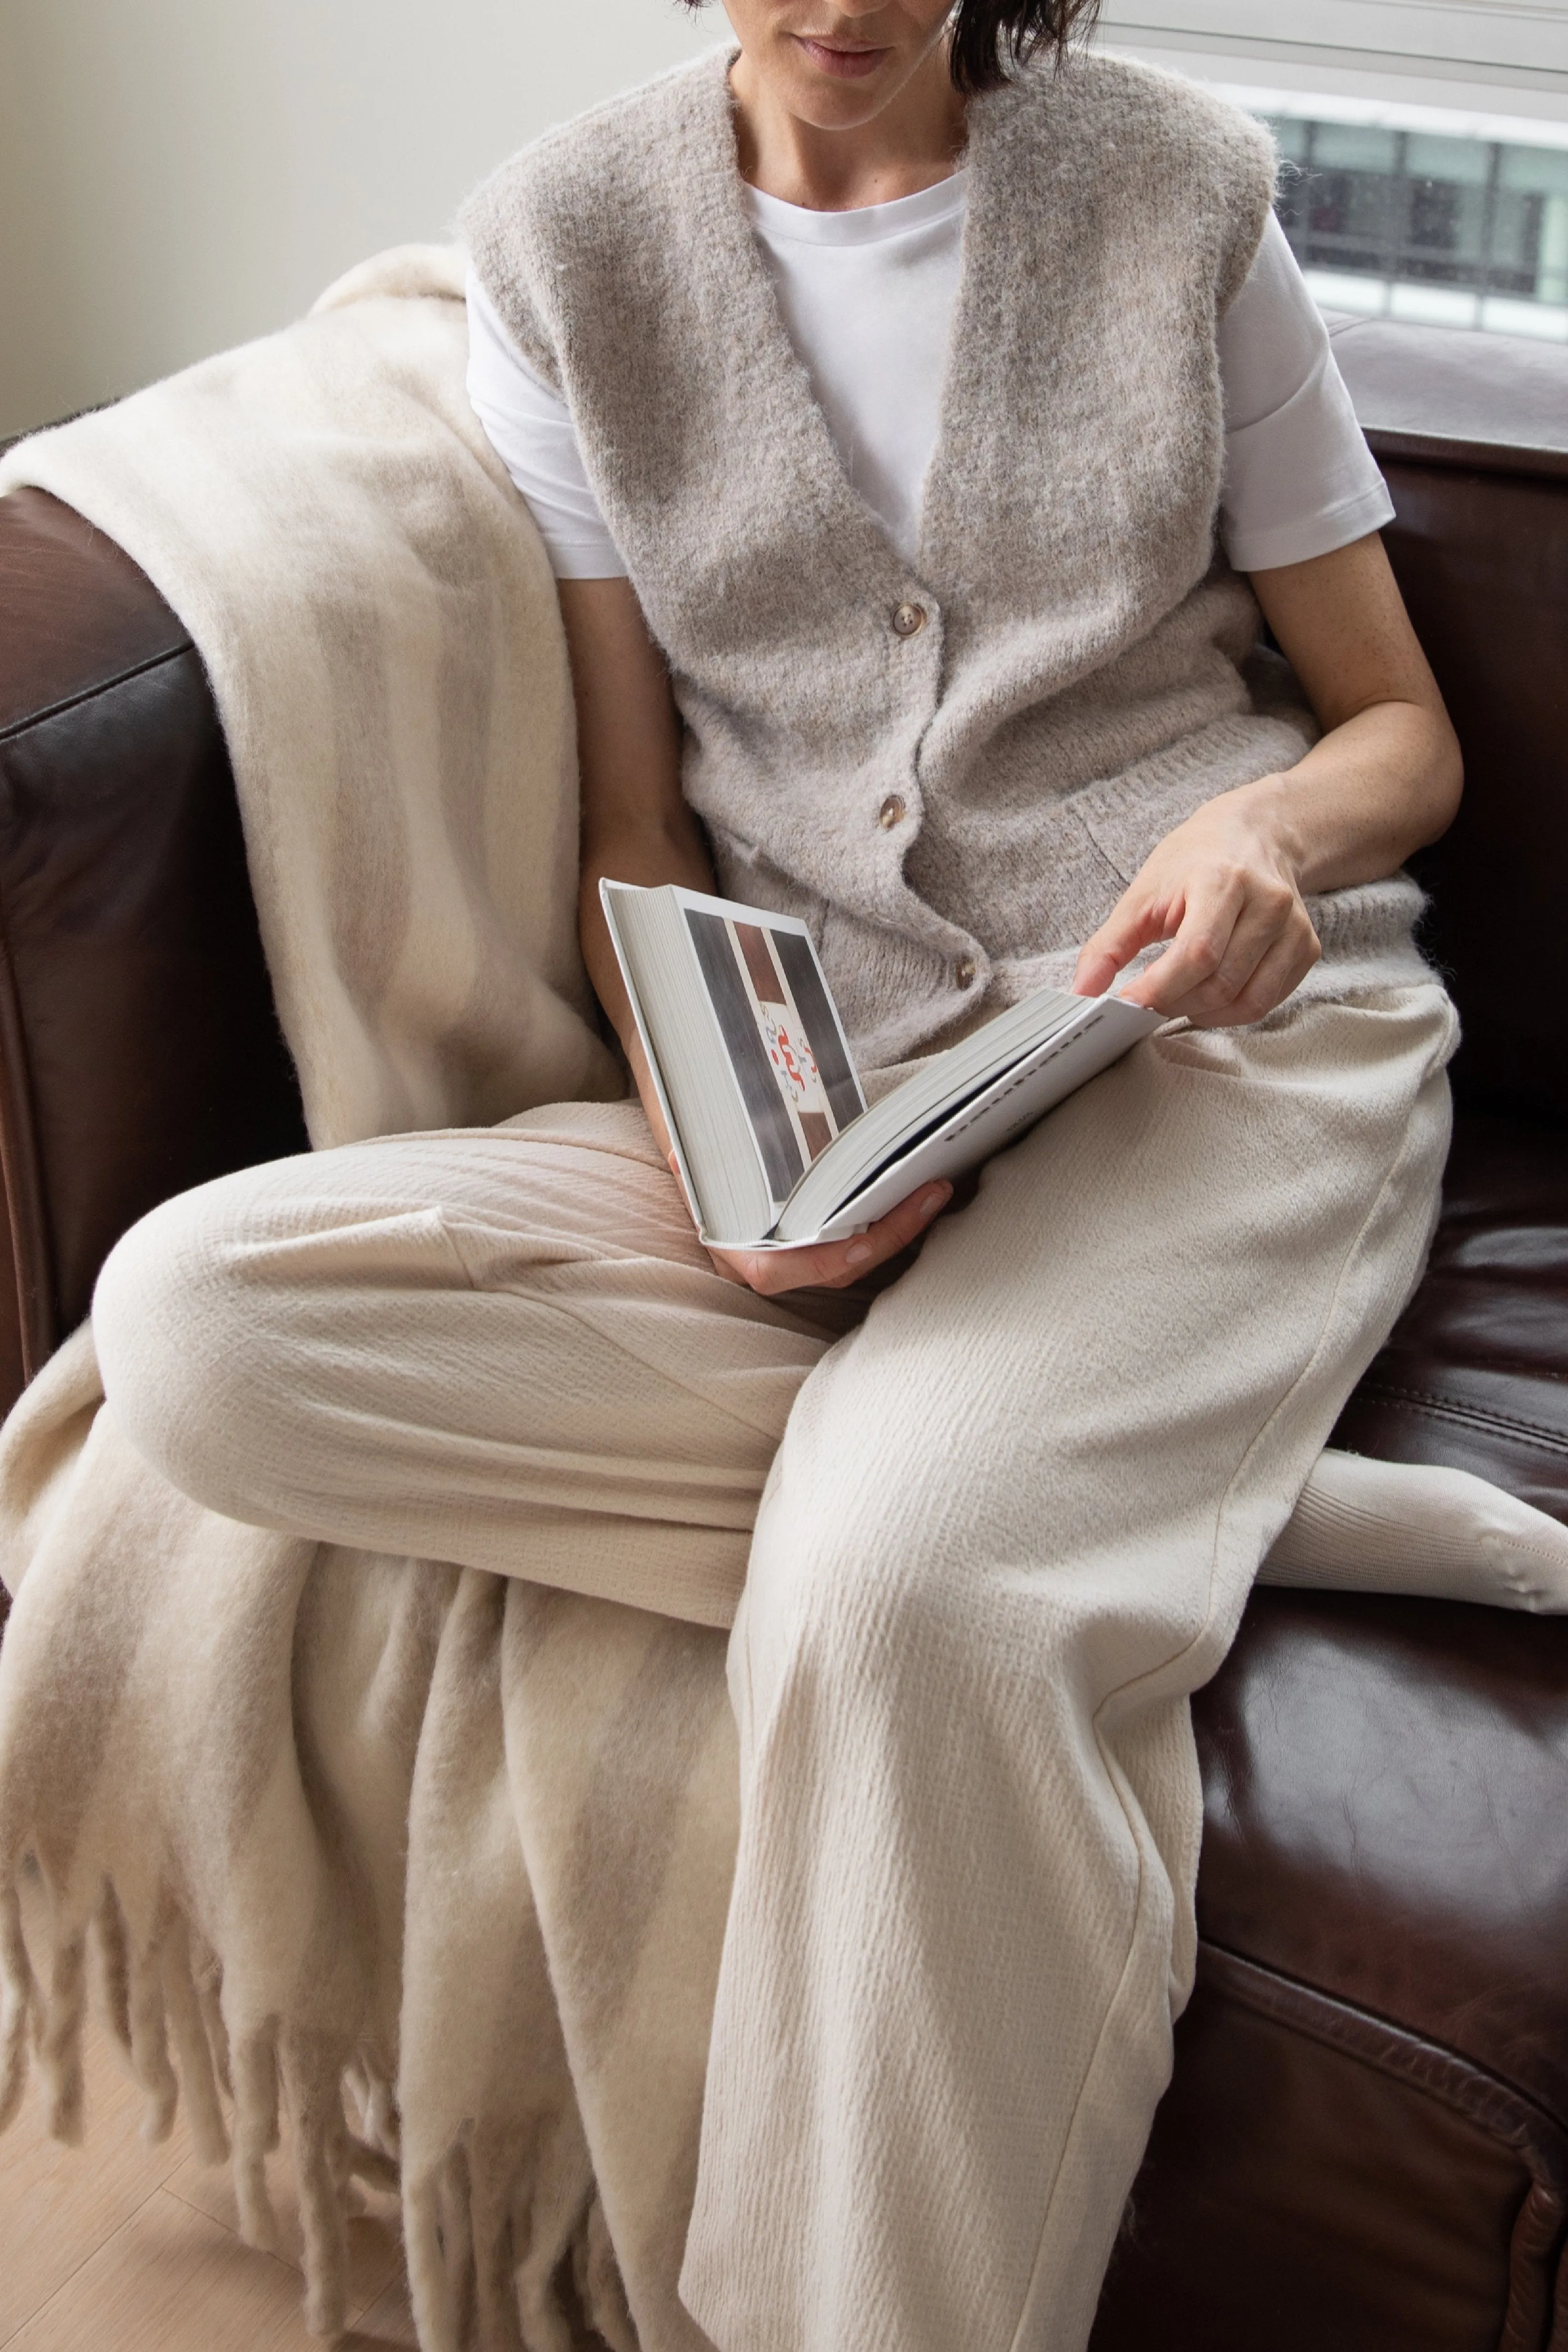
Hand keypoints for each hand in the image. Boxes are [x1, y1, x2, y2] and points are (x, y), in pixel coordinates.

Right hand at [708, 1181, 951, 1294]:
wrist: (708, 1164)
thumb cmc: (703, 1162)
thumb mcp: (695, 1161)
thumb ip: (694, 1164)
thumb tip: (682, 1157)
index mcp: (735, 1250)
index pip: (776, 1272)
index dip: (819, 1262)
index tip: (860, 1245)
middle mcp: (770, 1263)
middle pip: (837, 1268)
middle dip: (889, 1236)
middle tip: (932, 1193)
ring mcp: (800, 1259)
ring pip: (857, 1260)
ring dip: (900, 1229)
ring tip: (937, 1190)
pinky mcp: (824, 1244)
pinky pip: (862, 1243)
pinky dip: (892, 1223)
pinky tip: (923, 1194)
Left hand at [1073, 783, 1321, 1025]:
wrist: (1257, 834)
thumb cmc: (1195, 862)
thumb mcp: (1143, 892)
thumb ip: (1110, 944)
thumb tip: (1082, 991)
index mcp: (1222, 880)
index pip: (1197, 953)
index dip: (1159, 989)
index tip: (1127, 1005)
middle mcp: (1267, 902)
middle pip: (1220, 983)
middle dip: (1175, 1003)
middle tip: (1149, 1000)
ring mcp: (1293, 927)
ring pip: (1247, 1001)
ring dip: (1203, 1012)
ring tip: (1178, 997)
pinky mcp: (1307, 947)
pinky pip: (1268, 1001)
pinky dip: (1233, 1011)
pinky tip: (1210, 995)